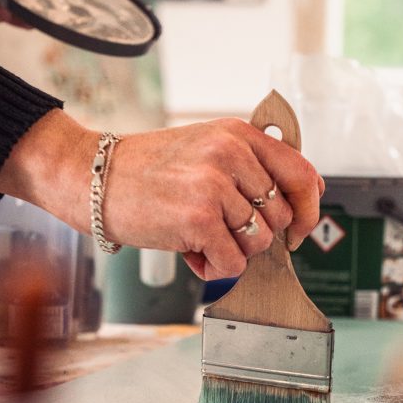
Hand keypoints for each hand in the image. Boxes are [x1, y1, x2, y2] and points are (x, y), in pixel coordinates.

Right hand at [0, 111, 324, 280]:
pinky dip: (213, 268)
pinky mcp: (199, 219)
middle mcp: (231, 155)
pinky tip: (190, 253)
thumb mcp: (206, 148)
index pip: (301, 173)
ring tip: (198, 236)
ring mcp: (215, 187)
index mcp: (238, 134)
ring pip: (258, 243)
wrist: (94, 178)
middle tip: (218, 228)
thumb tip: (302, 201)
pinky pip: (233, 263)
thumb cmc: (148, 169)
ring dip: (231, 251)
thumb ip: (251, 167)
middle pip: (279, 217)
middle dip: (254, 234)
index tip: (299, 228)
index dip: (308, 208)